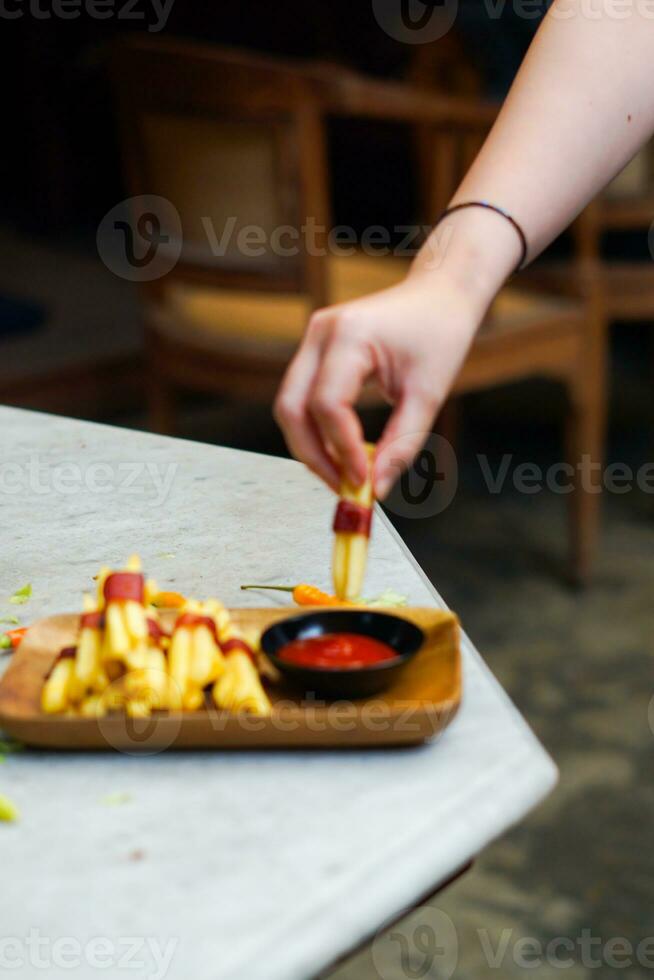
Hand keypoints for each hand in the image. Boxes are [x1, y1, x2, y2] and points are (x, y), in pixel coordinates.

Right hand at [274, 266, 488, 498]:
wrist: (439, 295)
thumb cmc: (439, 333)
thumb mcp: (429, 393)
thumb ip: (403, 443)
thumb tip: (377, 489)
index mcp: (350, 334)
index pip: (327, 404)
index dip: (341, 449)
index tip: (364, 481)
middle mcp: (320, 333)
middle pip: (291, 408)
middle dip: (313, 456)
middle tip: (343, 488)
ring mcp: (312, 339)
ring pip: (290, 407)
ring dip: (311, 447)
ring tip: (345, 475)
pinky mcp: (315, 352)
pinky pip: (302, 399)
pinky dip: (317, 431)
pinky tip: (343, 452)